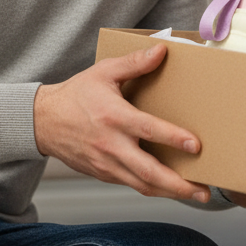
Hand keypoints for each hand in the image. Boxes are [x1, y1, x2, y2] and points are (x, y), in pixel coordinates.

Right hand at [33, 44, 211, 202]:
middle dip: (178, 184)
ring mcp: (107, 163)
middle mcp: (111, 145)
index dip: (173, 138)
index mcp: (114, 117)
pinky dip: (153, 189)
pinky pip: (132, 185)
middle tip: (203, 191)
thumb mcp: (103, 72)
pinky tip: (171, 188)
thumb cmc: (75, 95)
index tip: (196, 145)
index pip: (148, 130)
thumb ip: (134, 63)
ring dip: (171, 192)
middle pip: (149, 172)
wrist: (42, 122)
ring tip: (196, 195)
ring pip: (142, 185)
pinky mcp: (104, 174)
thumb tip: (161, 51)